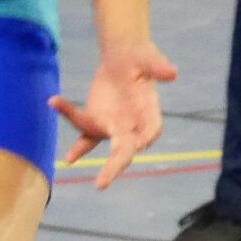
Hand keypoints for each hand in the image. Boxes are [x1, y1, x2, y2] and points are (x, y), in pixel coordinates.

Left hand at [51, 44, 177, 188]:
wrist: (122, 57)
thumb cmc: (141, 58)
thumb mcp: (149, 58)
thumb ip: (158, 66)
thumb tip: (171, 73)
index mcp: (149, 112)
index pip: (151, 130)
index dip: (145, 139)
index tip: (138, 146)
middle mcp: (132, 125)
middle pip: (124, 149)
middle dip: (114, 165)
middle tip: (102, 183)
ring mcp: (113, 127)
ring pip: (99, 141)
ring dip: (84, 149)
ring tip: (70, 156)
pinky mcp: (96, 123)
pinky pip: (85, 137)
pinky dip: (77, 147)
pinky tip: (68, 159)